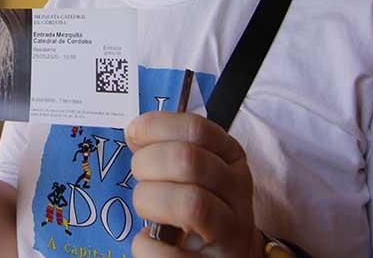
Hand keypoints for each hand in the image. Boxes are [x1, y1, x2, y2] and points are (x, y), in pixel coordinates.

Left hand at [126, 111, 263, 257]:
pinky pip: (169, 254)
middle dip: (147, 164)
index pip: (197, 129)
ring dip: (150, 202)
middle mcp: (237, 193)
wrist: (227, 257)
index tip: (134, 134)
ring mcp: (230, 232)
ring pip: (190, 203)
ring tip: (147, 209)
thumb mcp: (199, 172)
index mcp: (231, 160)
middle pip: (188, 160)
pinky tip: (149, 239)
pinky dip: (146, 245)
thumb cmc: (204, 209)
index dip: (157, 127)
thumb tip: (135, 132)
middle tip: (141, 178)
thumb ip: (171, 148)